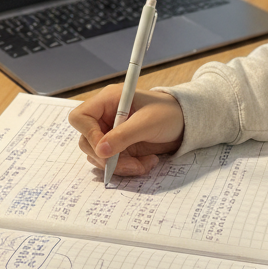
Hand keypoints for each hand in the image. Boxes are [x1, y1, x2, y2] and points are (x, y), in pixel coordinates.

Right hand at [68, 85, 184, 177]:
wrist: (186, 123)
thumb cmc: (169, 113)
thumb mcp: (148, 123)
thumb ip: (123, 136)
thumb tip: (101, 151)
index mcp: (108, 101)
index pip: (81, 118)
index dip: (88, 135)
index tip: (107, 149)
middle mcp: (105, 117)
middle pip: (87, 142)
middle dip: (108, 158)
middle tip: (131, 164)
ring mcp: (111, 133)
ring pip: (100, 156)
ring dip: (120, 166)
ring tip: (144, 164)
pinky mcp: (120, 147)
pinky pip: (113, 163)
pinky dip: (128, 168)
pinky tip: (147, 162)